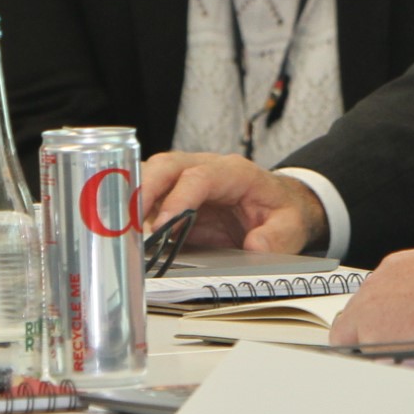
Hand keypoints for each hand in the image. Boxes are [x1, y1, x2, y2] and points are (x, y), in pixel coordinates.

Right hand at [138, 151, 325, 253]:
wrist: (280, 205)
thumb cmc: (281, 211)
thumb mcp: (290, 227)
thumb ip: (276, 238)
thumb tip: (256, 247)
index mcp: (235, 173)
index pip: (199, 176)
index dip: (177, 199)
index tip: (164, 226)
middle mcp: (206, 169)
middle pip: (167, 166)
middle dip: (144, 189)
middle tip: (129, 222)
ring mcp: (187, 180)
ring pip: (151, 177)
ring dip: (134, 201)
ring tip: (122, 231)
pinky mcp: (176, 197)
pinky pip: (150, 198)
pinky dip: (136, 214)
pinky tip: (129, 235)